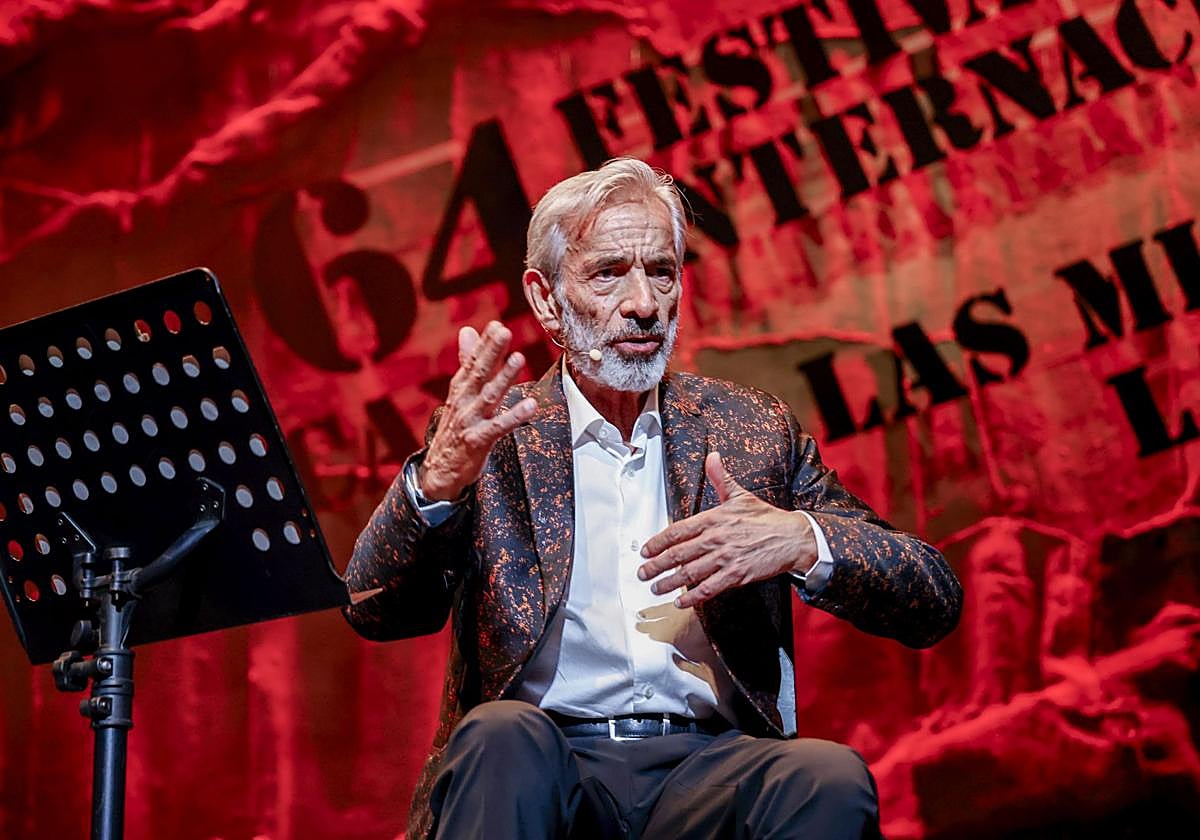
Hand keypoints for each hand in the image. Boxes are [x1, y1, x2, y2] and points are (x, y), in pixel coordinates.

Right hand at [419, 321, 536, 499]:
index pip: (472, 362)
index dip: (484, 344)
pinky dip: (515, 416)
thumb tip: (468, 330)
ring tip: (518, 358)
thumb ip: (467, 361)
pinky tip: (531, 405)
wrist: (440, 468)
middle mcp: (464, 401)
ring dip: (503, 377)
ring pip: (489, 396)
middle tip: (503, 331)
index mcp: (461, 389)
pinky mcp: (478, 440)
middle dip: (491, 352)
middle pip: (479, 373)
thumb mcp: (460, 392)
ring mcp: (470, 421)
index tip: (496, 324)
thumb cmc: (456, 427)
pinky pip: (499, 427)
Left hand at [637, 452, 816, 608]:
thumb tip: (712, 457)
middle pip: (678, 554)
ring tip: (656, 588)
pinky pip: (709, 588)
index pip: (677, 531)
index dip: (658, 542)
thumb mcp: (740, 495)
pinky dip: (693, 597)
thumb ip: (721, 478)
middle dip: (656, 565)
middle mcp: (716, 538)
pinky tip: (682, 602)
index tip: (646, 550)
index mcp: (714, 518)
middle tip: (643, 573)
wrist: (792, 537)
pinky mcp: (737, 575)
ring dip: (670, 583)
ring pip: (690, 573)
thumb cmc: (766, 518)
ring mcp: (726, 558)